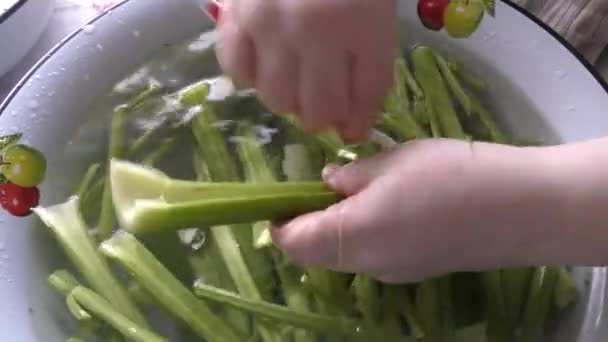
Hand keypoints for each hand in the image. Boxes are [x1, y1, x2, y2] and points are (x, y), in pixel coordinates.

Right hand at [215, 0, 397, 142]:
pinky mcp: (235, 18)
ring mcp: (270, 26)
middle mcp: (316, 34)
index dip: (360, 120)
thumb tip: (353, 115)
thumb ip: (371, 55)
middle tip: (322, 105)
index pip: (367, 94)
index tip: (353, 129)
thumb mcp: (376, 3)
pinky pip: (237, 69)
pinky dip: (251, 75)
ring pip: (276, 98)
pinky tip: (264, 60)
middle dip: (323, 118)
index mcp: (364, 23)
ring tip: (293, 80)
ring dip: (289, 100)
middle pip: (317, 109)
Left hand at [271, 139, 571, 282]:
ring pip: (345, 255)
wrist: (521, 208)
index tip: (281, 199)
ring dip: (337, 229)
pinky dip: (363, 234)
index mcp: (354, 235)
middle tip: (320, 189)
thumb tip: (327, 183)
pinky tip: (387, 206)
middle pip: (317, 253)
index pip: (295, 243)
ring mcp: (393, 271)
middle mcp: (368, 263)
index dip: (280, 223)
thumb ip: (351, 175)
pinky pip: (373, 255)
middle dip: (307, 225)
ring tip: (356, 191)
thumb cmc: (451, 175)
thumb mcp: (393, 161)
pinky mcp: (416, 270)